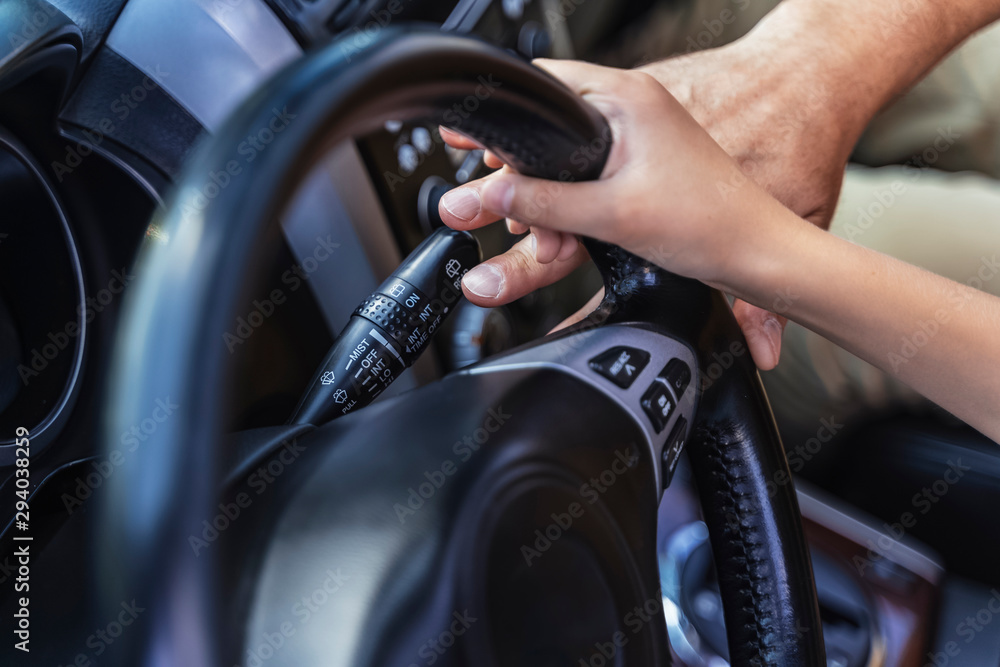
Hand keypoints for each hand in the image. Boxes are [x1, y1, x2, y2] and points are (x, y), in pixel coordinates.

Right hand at [440, 41, 859, 368]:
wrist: (756, 252)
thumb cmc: (708, 221)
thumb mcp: (611, 214)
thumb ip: (544, 203)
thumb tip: (491, 194)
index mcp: (627, 99)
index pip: (544, 86)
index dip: (503, 116)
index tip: (468, 136)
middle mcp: (634, 109)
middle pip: (551, 127)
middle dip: (519, 169)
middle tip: (493, 199)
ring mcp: (642, 138)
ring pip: (570, 156)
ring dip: (546, 193)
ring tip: (534, 228)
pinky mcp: (646, 166)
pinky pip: (592, 174)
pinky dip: (573, 200)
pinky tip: (564, 229)